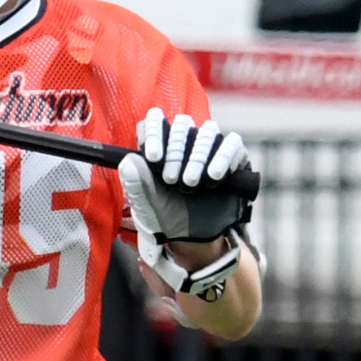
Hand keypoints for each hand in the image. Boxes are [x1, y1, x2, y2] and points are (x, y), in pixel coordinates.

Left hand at [119, 108, 251, 298]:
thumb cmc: (165, 217)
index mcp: (160, 147)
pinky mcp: (233, 157)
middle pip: (182, 125)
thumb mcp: (146, 203)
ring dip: (198, 155)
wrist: (194, 238)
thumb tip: (127, 160)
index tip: (152, 157)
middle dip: (175, 149)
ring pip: (208, 132)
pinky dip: (224, 157)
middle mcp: (185, 143)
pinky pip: (233, 144)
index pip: (154, 122)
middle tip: (170, 179)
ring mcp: (210, 148)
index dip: (153, 132)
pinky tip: (215, 176)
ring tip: (191, 183)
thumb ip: (135, 182)